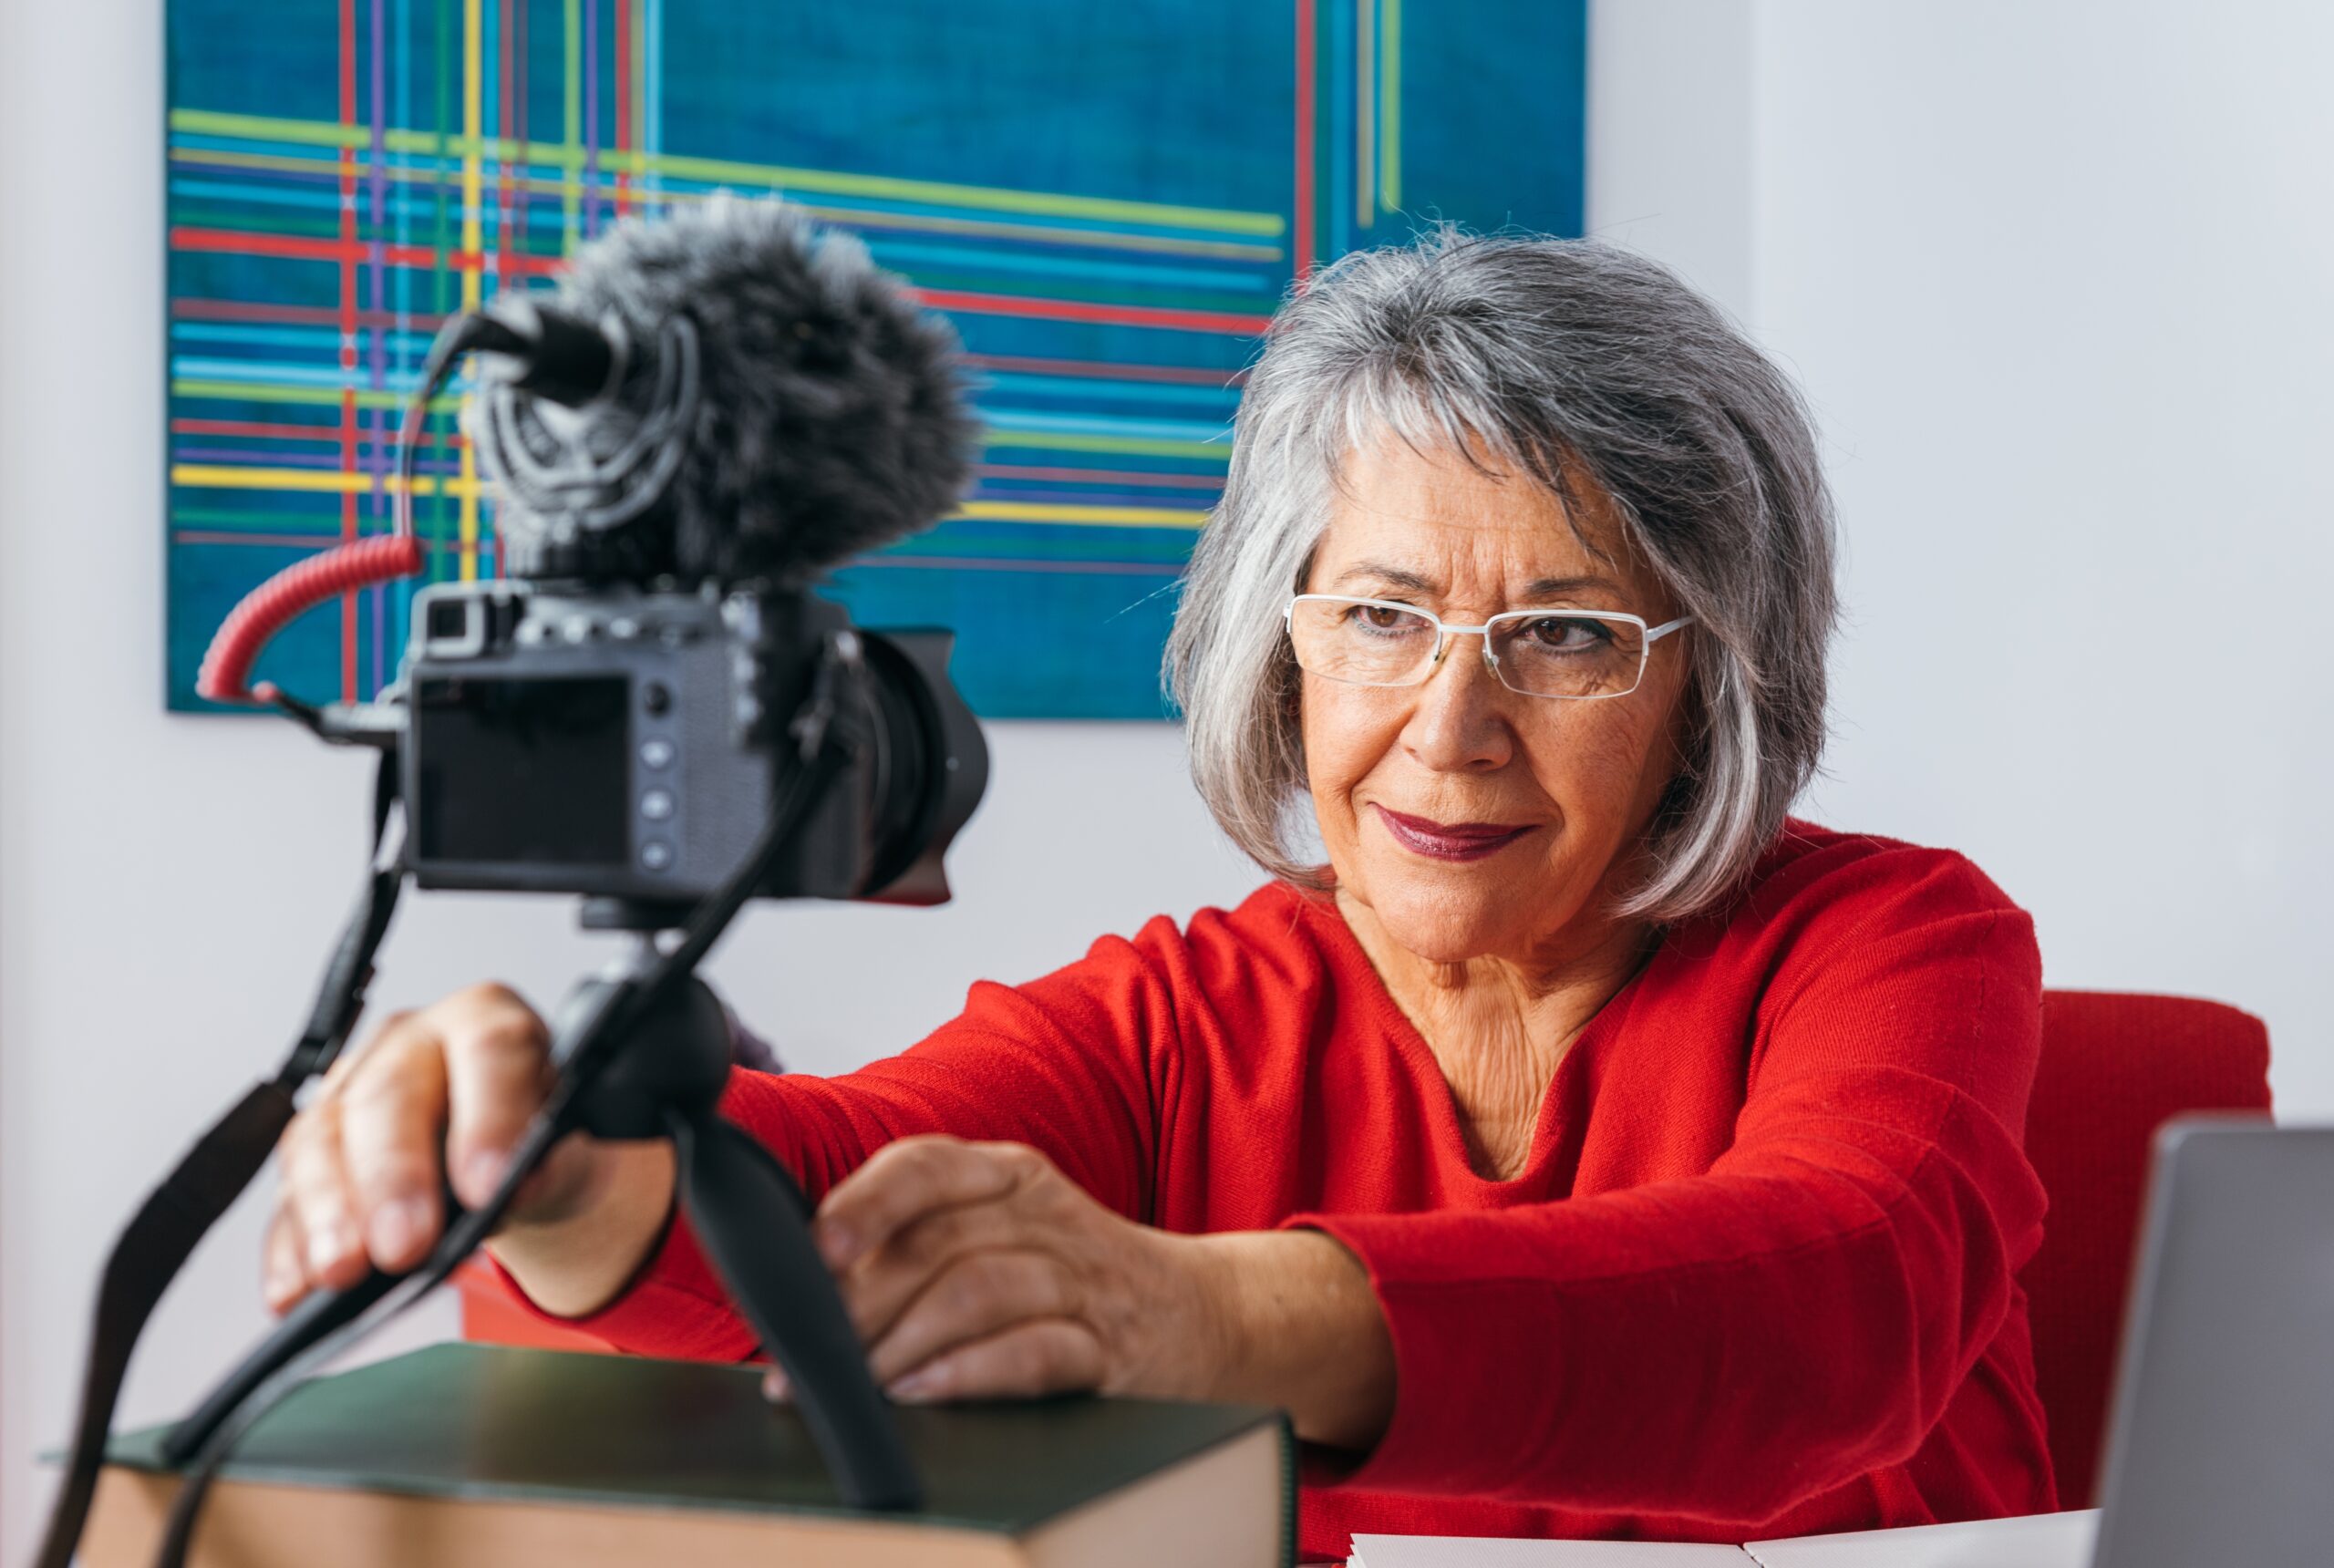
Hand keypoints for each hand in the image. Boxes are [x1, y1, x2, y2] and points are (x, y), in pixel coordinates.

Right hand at [262, 983, 675, 1318]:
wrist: (501, 1157)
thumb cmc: (530, 1135)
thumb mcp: (562, 1142)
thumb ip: (547, 1159)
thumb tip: (518, 1188)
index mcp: (483, 1020)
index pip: (488, 1049)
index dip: (487, 1119)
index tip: (486, 1190)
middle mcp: (408, 1044)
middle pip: (387, 1097)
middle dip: (393, 1177)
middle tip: (405, 1246)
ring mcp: (346, 1090)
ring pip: (319, 1140)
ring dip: (328, 1214)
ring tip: (342, 1272)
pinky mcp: (308, 1150)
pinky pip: (286, 1197)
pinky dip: (290, 1249)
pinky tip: (295, 1290)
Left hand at [787, 1135, 1232, 1406]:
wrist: (1203, 1313)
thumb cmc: (1075, 1277)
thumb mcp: (1007, 1229)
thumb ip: (922, 1243)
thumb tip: (811, 1291)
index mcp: (1007, 1175)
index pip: (926, 1166)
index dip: (865, 1205)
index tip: (816, 1251)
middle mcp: (1042, 1212)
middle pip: (939, 1240)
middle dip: (864, 1302)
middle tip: (813, 1353)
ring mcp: (1080, 1276)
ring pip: (979, 1290)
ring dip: (906, 1341)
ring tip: (863, 1381)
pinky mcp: (1108, 1345)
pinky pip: (1033, 1351)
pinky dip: (970, 1373)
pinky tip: (926, 1390)